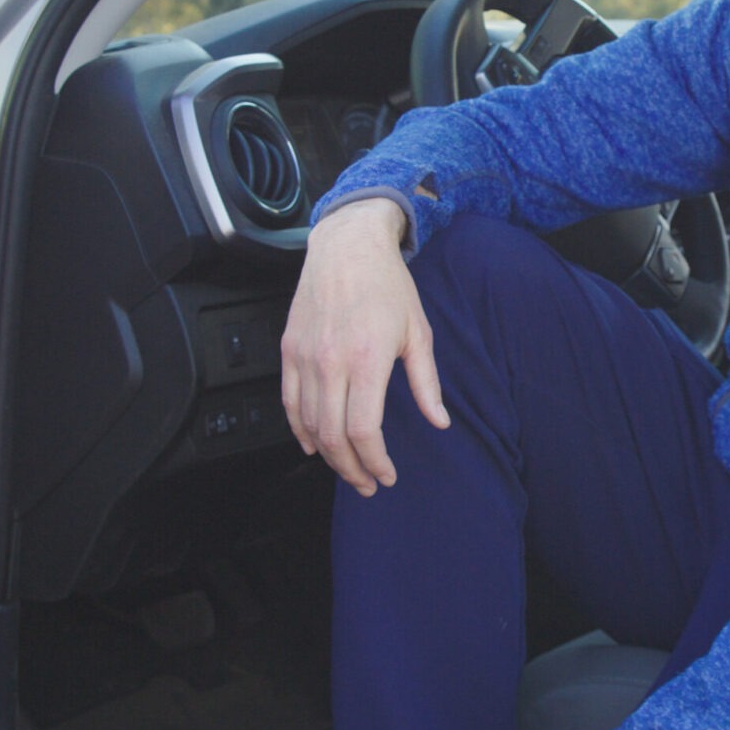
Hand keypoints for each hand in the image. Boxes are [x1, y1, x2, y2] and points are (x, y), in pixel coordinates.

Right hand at [279, 196, 447, 494]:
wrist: (347, 246)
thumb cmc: (388, 285)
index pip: (363, 430)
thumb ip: (426, 383)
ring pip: (308, 424)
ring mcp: (305, 357)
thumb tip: (440, 421)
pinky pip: (289, 402)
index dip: (374, 461)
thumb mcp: (418, 331)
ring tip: (347, 468)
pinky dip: (299, 429)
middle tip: (368, 483)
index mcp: (367, 359)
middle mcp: (331, 362)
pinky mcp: (288, 350)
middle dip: (351, 469)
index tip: (386, 475)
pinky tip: (312, 445)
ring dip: (327, 455)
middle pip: (332, 436)